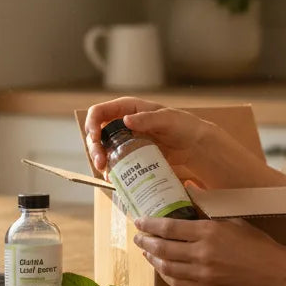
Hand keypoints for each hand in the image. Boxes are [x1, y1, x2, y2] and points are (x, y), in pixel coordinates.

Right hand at [84, 97, 212, 183]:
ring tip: (106, 172)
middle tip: (100, 163)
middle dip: (94, 148)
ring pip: (103, 148)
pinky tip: (113, 177)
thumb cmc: (183, 126)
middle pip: (96, 133)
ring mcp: (125, 140)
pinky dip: (111, 169)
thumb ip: (148, 119)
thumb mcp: (168, 119)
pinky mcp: (131, 155)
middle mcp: (122, 123)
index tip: (95, 139)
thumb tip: (126, 119)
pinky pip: (114, 161)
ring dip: (99, 160)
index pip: (99, 112)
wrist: (194, 146)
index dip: (92, 124)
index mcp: (128, 108)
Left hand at [133, 214, 285, 285]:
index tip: (140, 221)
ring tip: (147, 252)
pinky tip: (163, 269)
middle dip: (145, 242)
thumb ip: (208, 208)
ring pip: (167, 267)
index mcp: (208, 232)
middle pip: (163, 248)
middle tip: (138, 238)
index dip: (150, 224)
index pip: (169, 228)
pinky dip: (166, 276)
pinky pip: (178, 284)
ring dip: (153, 259)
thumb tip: (190, 189)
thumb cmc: (258, 244)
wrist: (276, 274)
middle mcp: (202, 253)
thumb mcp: (234, 220)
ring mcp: (203, 274)